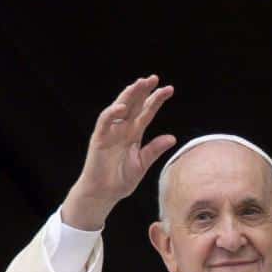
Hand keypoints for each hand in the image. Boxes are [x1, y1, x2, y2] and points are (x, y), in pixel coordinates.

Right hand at [62, 76, 175, 230]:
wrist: (104, 194)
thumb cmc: (121, 180)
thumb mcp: (142, 164)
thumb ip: (154, 150)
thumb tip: (172, 138)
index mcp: (134, 133)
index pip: (147, 112)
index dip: (156, 100)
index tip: (169, 89)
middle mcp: (123, 128)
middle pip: (134, 104)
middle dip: (143, 90)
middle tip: (154, 78)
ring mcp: (110, 131)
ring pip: (120, 107)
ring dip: (129, 95)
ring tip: (140, 83)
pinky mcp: (99, 138)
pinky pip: (105, 121)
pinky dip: (112, 112)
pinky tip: (123, 106)